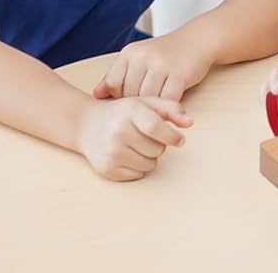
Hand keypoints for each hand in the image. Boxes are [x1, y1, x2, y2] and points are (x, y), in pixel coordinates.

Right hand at [77, 95, 192, 180]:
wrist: (87, 124)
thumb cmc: (123, 112)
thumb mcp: (146, 102)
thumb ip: (171, 108)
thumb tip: (190, 122)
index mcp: (130, 111)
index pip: (156, 128)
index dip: (172, 136)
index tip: (180, 140)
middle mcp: (119, 131)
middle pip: (157, 149)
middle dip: (158, 144)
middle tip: (146, 136)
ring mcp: (111, 152)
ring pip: (149, 164)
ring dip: (149, 157)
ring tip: (137, 144)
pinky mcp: (107, 169)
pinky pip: (137, 175)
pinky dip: (138, 167)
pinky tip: (127, 154)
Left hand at [93, 36, 212, 100]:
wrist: (197, 40)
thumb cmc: (165, 54)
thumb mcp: (138, 59)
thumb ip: (117, 75)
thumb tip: (96, 94)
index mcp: (130, 53)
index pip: (114, 85)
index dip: (119, 98)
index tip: (129, 103)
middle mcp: (143, 57)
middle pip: (130, 94)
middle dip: (136, 106)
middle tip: (144, 112)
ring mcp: (161, 65)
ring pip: (147, 99)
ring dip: (151, 110)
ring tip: (155, 113)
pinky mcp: (179, 75)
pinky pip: (166, 100)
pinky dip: (167, 109)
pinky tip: (168, 110)